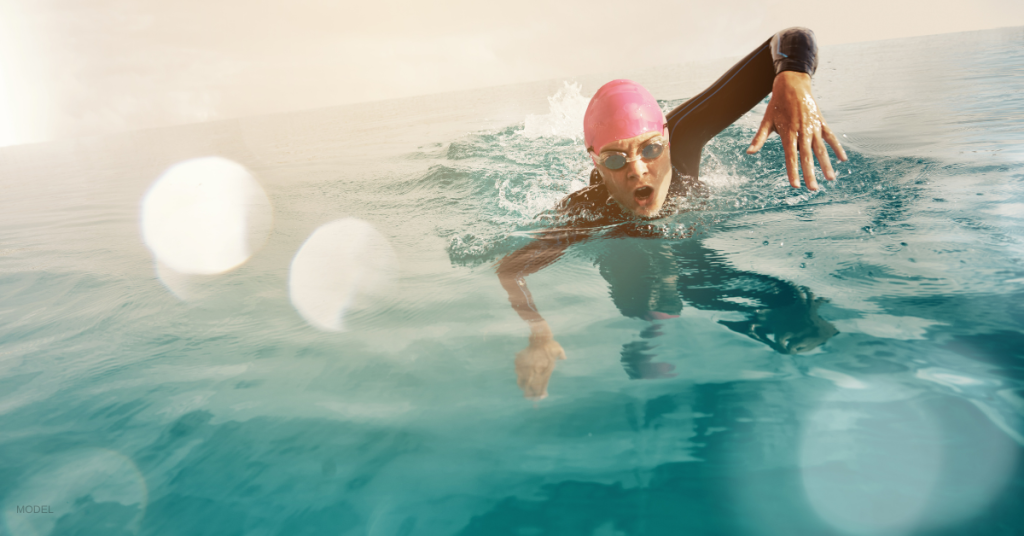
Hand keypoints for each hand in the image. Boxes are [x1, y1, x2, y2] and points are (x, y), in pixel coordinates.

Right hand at [514, 328, 565, 399]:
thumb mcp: (558, 351)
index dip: (540, 395)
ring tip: (525, 389)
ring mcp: (525, 370)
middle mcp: (534, 374)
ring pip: (521, 384)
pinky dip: (519, 376)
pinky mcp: (518, 364)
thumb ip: (561, 355)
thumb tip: (564, 357)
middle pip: (530, 391)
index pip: (541, 390)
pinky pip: (517, 373)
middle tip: (531, 397)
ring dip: (524, 388)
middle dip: (530, 396)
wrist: (539, 338)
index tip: (541, 397)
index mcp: (544, 374)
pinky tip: (522, 376)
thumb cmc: (549, 345)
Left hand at [747, 71, 846, 190]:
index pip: (790, 156)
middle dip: (810, 173)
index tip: (795, 185)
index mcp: (788, 133)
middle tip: (813, 189)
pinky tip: (842, 160)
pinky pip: (831, 137)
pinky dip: (837, 147)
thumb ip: (759, 138)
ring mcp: (813, 127)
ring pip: (821, 149)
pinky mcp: (821, 122)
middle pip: (807, 156)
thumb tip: (749, 153)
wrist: (792, 84)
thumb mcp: (766, 121)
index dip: (793, 172)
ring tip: (831, 179)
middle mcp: (802, 131)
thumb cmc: (777, 105)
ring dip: (826, 164)